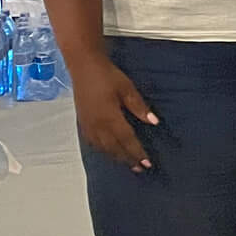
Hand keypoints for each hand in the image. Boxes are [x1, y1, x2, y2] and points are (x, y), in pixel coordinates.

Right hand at [74, 57, 158, 172]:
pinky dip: (102, 150)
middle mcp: (97, 125)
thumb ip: (139, 107)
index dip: (137, 152)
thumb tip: (154, 122)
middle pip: (114, 148)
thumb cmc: (107, 75)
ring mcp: (88, 125)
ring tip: (127, 163)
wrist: (83, 66)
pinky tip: (108, 152)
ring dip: (116, 157)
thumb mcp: (127, 88)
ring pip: (103, 148)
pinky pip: (92, 143)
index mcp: (110, 118)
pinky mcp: (82, 122)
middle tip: (139, 168)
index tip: (147, 163)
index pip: (127, 140)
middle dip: (128, 159)